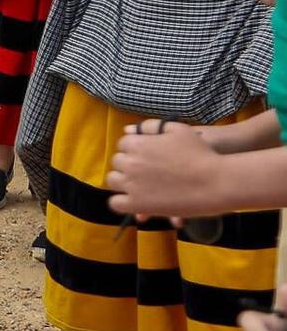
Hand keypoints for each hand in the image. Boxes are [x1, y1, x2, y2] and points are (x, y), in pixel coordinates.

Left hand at [107, 120, 224, 221]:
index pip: (123, 144)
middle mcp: (130, 162)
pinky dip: (122, 203)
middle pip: (117, 162)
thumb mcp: (178, 130)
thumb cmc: (201, 153)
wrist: (217, 181)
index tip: (146, 157)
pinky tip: (133, 202)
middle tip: (146, 172)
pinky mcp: (139, 204)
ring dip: (123, 181)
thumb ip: (151, 126)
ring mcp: (133, 184)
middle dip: (129, 165)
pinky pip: (117, 203)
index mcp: (137, 144)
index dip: (134, 150)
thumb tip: (128, 130)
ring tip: (139, 186)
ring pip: (113, 180)